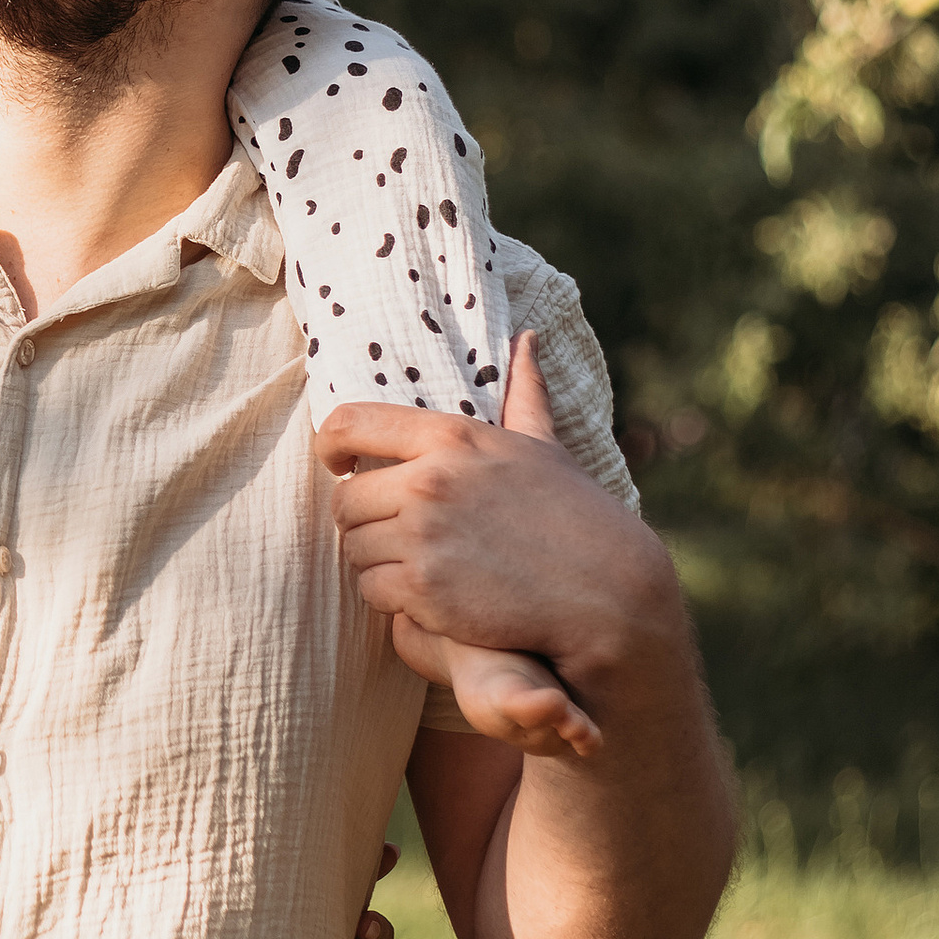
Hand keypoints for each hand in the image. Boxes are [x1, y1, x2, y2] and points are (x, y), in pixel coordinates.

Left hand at [317, 339, 677, 710]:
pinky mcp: (424, 589)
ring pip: (354, 549)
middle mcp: (430, 482)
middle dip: (364, 520)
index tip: (338, 463)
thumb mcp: (543, 446)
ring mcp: (424, 537)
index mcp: (451, 438)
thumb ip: (523, 394)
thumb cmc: (576, 517)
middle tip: (397, 536)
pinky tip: (429, 598)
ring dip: (377, 562)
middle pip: (345, 500)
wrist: (608, 594)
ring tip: (421, 566)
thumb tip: (526, 339)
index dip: (330, 445)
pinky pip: (372, 591)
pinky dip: (392, 599)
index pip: (349, 422)